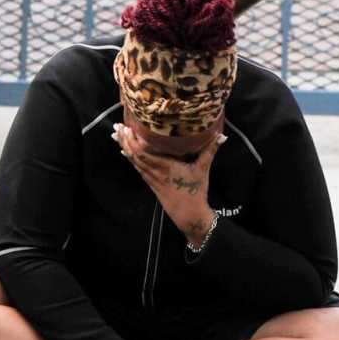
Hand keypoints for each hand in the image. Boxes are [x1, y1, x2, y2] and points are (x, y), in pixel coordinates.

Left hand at [113, 123, 226, 245]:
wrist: (188, 214)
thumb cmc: (195, 191)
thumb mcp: (203, 169)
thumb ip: (210, 150)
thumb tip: (222, 135)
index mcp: (165, 166)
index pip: (144, 152)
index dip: (134, 140)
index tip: (129, 126)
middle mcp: (155, 171)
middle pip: (134, 154)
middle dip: (125, 140)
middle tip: (117, 126)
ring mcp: (151, 178)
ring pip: (133, 160)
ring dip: (124, 147)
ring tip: (116, 134)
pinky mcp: (151, 182)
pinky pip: (137, 167)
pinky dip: (130, 157)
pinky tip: (125, 151)